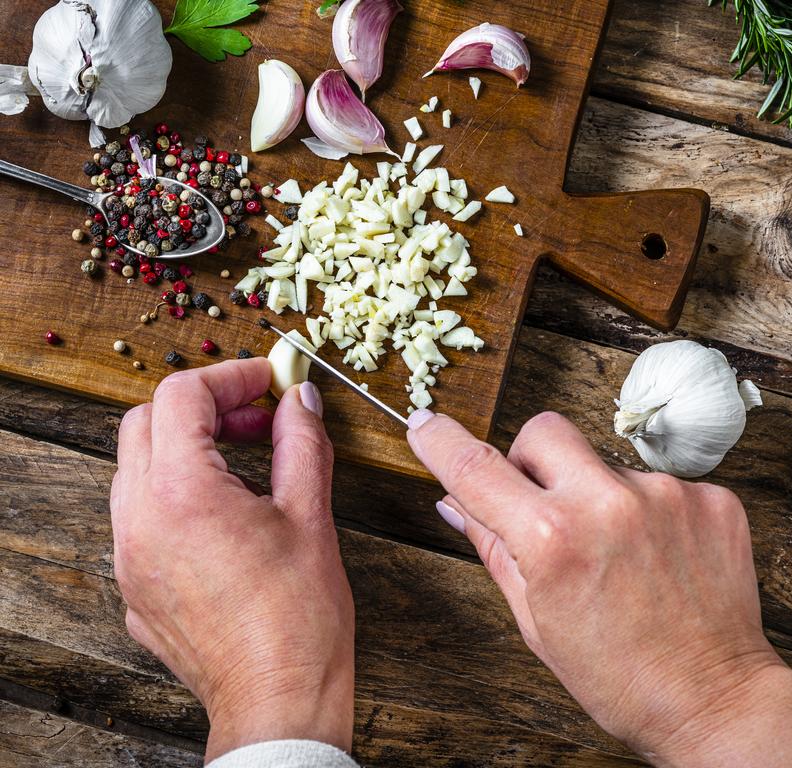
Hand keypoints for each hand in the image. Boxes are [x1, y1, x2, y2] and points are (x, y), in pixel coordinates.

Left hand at [110, 359, 353, 761]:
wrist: (278, 700)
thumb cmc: (298, 620)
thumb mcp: (310, 515)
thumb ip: (301, 444)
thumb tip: (300, 402)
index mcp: (181, 495)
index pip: (182, 397)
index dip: (230, 377)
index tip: (267, 382)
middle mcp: (139, 522)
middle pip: (145, 423)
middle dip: (202, 407)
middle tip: (256, 418)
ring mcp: (129, 557)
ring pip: (136, 469)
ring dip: (186, 449)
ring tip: (245, 465)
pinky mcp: (135, 586)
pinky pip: (140, 516)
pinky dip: (177, 492)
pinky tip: (226, 513)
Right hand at [407, 410, 791, 767]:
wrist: (714, 700)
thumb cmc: (619, 677)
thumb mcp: (537, 620)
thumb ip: (494, 548)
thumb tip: (454, 503)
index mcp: (552, 540)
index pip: (476, 467)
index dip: (440, 440)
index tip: (425, 424)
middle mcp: (608, 503)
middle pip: (544, 430)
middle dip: (531, 459)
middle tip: (543, 504)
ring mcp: (667, 495)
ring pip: (605, 462)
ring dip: (598, 495)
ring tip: (619, 555)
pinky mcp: (711, 497)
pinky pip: (660, 483)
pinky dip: (650, 512)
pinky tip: (659, 557)